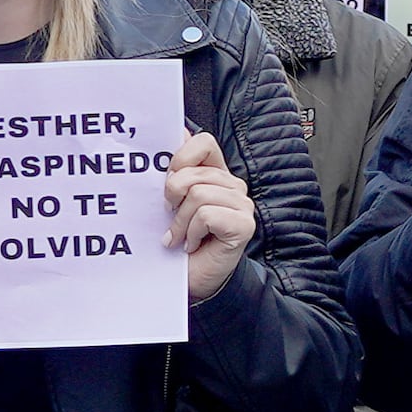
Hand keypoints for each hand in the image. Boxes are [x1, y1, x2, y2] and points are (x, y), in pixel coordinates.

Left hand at [162, 130, 255, 301]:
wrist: (192, 282)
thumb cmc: (179, 242)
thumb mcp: (170, 202)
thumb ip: (174, 169)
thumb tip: (178, 130)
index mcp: (216, 174)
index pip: (203, 142)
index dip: (180, 157)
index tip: (167, 181)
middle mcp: (233, 186)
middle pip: (193, 173)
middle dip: (172, 197)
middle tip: (171, 217)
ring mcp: (242, 205)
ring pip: (198, 194)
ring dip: (181, 221)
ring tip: (180, 236)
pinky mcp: (244, 225)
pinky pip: (207, 214)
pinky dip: (193, 232)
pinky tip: (193, 244)